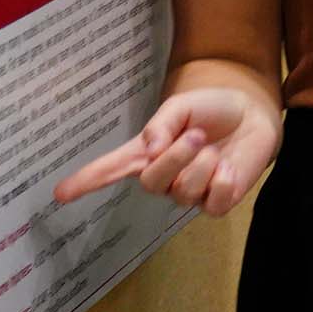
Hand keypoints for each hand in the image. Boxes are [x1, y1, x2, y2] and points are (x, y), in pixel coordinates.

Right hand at [54, 85, 281, 217]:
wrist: (252, 112)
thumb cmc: (211, 109)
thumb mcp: (182, 106)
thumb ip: (162, 125)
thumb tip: (151, 150)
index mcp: (146, 153)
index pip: (110, 170)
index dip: (87, 181)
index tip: (60, 193)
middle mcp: (163, 176)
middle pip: (151, 182)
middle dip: (176, 158)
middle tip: (198, 136)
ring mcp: (189, 192)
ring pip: (184, 192)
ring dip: (204, 165)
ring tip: (216, 149)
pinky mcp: (217, 201)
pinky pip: (212, 205)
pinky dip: (225, 183)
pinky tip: (230, 168)